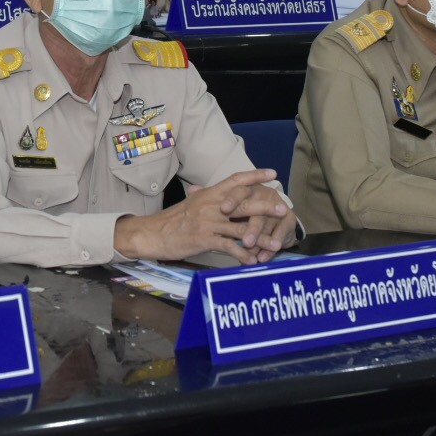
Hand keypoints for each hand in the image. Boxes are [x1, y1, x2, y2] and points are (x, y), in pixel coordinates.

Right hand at [113, 169, 286, 263]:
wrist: (152, 234)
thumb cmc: (171, 220)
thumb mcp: (189, 203)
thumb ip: (200, 196)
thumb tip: (202, 189)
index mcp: (209, 194)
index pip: (235, 180)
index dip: (254, 176)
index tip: (272, 174)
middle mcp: (211, 205)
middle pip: (244, 203)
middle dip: (265, 207)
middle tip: (283, 210)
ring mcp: (209, 222)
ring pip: (240, 228)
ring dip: (259, 238)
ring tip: (274, 245)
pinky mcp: (205, 239)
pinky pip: (229, 247)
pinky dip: (242, 255)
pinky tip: (252, 261)